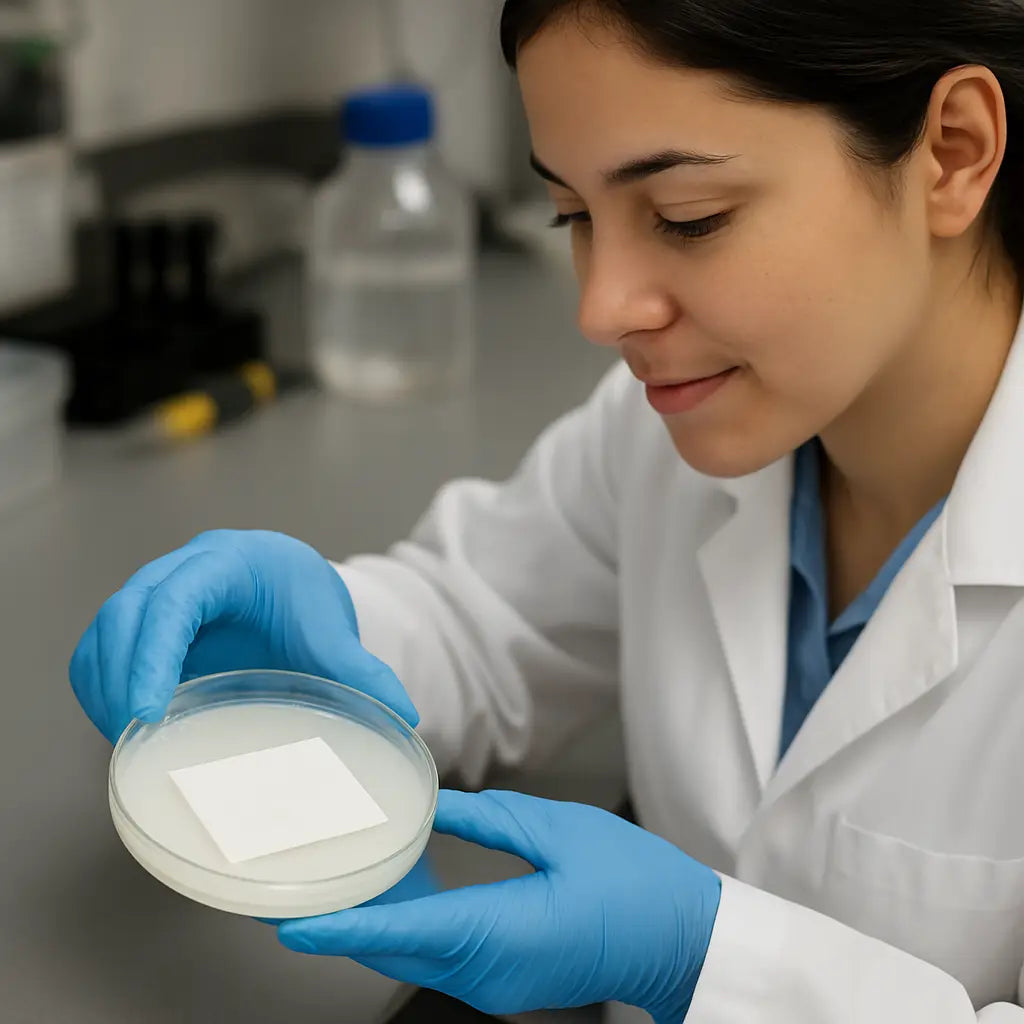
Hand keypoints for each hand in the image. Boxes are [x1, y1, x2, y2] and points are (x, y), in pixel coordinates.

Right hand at [70, 530, 417, 743]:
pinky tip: (123, 728)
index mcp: (228, 561)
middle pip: (127, 611)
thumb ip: (363, 672)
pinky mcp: (143, 623)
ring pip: (106, 630)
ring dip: (105, 684)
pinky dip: (103, 686)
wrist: (291, 584)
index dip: (155, 652)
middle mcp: (182, 569)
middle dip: (121, 674)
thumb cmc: (306, 599)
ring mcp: (156, 592)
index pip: (176, 599)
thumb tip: (406, 716)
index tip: (150, 709)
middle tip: (134, 737)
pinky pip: (103, 648)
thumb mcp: (331, 633)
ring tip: (126, 742)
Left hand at [277, 790, 721, 1022]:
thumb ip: (492, 821)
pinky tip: (390, 888)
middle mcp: (487, 973)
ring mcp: (493, 986)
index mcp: (503, 933)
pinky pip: (437, 954)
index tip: (291, 922)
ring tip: (332, 874)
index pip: (404, 931)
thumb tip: (437, 809)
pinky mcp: (502, 980)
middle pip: (395, 947)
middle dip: (341, 920)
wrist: (683, 943)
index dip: (341, 927)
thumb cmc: (637, 885)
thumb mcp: (565, 833)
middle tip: (297, 878)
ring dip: (370, 921)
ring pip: (411, 954)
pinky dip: (405, 925)